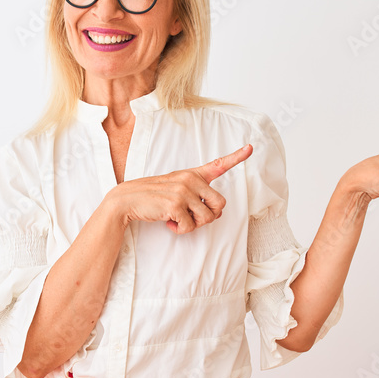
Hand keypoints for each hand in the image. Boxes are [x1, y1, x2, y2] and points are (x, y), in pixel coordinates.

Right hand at [108, 144, 252, 233]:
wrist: (128, 199)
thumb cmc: (153, 197)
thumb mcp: (175, 188)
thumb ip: (196, 195)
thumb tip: (216, 212)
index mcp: (192, 174)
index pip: (218, 164)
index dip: (237, 157)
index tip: (250, 147)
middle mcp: (191, 180)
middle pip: (220, 205)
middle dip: (210, 216)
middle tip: (192, 217)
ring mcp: (184, 191)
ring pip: (207, 218)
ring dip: (192, 225)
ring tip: (177, 218)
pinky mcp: (176, 204)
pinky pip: (190, 227)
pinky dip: (179, 230)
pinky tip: (168, 222)